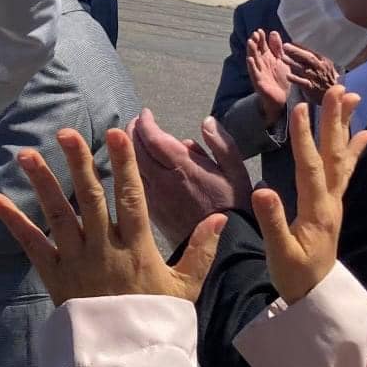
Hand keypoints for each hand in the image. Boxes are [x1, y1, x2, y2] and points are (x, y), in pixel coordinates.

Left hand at [0, 128, 224, 304]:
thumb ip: (201, 250)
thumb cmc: (156, 320)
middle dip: (79, 163)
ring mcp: (77, 261)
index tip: (118, 133)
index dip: (124, 164)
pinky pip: (32, 245)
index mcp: (137, 247)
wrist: (126, 360)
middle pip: (91, 198)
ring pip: (59, 215)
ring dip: (42, 183)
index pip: (131, 197)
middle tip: (66, 133)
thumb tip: (220, 217)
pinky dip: (13, 222)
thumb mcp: (186, 287)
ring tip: (27, 155)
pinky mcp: (55, 276)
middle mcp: (104, 248)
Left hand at [130, 108, 251, 243]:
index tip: (145, 113)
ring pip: (132, 170)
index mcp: (184, 169)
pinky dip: (131, 173)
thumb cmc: (235, 209)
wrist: (227, 252)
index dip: (145, 123)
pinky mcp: (153, 214)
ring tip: (130, 141)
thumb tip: (207, 121)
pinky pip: (135, 188)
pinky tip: (134, 169)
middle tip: (134, 123)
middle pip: (136, 152)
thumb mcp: (238, 173)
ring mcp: (155, 200)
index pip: (153, 139)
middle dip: (132, 133)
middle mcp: (164, 183)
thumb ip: (222, 144)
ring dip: (128, 152)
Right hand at [253, 85, 366, 302]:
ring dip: (346, 127)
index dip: (305, 138)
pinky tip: (365, 134)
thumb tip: (262, 190)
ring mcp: (334, 202)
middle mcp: (331, 201)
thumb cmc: (295, 277)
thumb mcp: (280, 254)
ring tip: (353, 98)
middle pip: (334, 155)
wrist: (316, 297)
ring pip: (342, 158)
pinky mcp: (333, 204)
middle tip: (339, 90)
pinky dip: (355, 149)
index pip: (310, 167)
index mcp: (317, 210)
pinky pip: (346, 170)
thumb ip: (272, 223)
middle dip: (335, 121)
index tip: (301, 109)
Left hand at [279, 40, 340, 97]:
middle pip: (308, 57)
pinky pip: (304, 83)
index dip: (299, 47)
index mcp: (324, 62)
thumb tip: (302, 52)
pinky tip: (288, 76)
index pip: (310, 52)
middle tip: (285, 46)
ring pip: (304, 69)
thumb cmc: (329, 81)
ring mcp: (317, 78)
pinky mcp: (313, 88)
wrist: (334, 95)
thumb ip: (315, 61)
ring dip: (293, 63)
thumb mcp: (326, 68)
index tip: (289, 43)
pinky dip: (296, 79)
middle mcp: (321, 68)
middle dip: (296, 51)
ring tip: (282, 57)